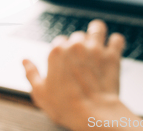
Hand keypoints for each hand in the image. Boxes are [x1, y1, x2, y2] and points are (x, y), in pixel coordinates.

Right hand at [23, 20, 142, 130]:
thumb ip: (31, 73)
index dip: (61, 51)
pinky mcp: (112, 56)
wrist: (93, 114)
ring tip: (96, 40)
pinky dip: (115, 42)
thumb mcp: (40, 93)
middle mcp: (76, 45)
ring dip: (96, 32)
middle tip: (80, 60)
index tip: (65, 62)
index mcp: (57, 51)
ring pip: (97, 28)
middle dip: (78, 45)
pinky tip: (113, 47)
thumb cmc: (66, 106)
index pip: (59, 41)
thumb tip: (25, 61)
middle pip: (77, 36)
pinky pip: (117, 39)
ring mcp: (95, 49)